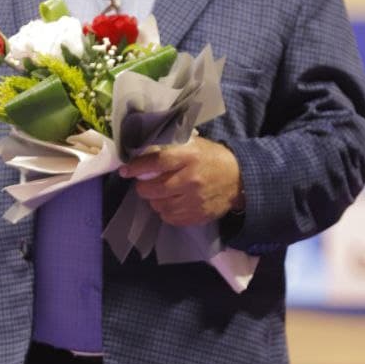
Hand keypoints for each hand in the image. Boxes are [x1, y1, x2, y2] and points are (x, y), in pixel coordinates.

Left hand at [119, 137, 242, 225]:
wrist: (239, 179)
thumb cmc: (212, 158)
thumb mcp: (195, 145)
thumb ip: (171, 148)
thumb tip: (142, 153)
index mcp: (190, 157)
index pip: (156, 162)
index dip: (137, 167)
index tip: (125, 171)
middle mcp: (191, 180)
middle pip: (154, 189)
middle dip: (143, 187)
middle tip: (144, 183)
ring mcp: (195, 200)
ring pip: (159, 206)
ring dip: (154, 200)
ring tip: (160, 193)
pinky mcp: (197, 216)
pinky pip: (170, 218)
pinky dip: (166, 211)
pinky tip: (171, 203)